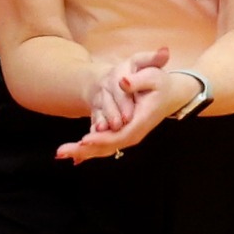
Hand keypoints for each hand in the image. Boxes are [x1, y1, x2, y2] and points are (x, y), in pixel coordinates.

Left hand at [58, 51, 198, 163]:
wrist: (172, 94)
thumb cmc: (161, 83)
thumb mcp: (154, 76)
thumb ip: (138, 80)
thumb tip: (123, 82)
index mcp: (140, 121)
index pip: (119, 134)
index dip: (102, 138)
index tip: (84, 140)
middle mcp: (133, 133)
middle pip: (108, 146)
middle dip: (85, 150)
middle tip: (61, 152)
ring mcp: (127, 135)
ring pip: (104, 148)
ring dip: (82, 152)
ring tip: (60, 153)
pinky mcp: (121, 134)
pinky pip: (104, 145)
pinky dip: (88, 151)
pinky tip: (72, 156)